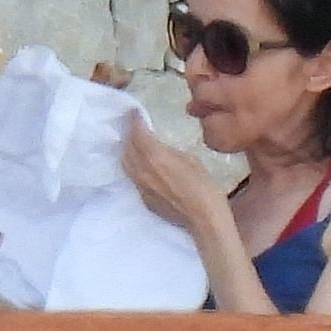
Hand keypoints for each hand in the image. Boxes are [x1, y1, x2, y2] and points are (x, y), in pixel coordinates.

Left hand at [122, 116, 220, 232]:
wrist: (202, 217)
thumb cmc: (204, 186)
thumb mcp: (190, 160)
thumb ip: (169, 152)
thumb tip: (159, 150)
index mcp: (155, 157)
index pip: (138, 135)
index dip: (134, 122)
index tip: (133, 112)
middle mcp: (142, 171)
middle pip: (127, 149)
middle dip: (129, 135)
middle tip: (132, 125)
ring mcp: (140, 186)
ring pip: (126, 164)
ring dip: (127, 151)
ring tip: (132, 142)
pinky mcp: (143, 198)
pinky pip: (132, 177)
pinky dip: (132, 166)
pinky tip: (139, 164)